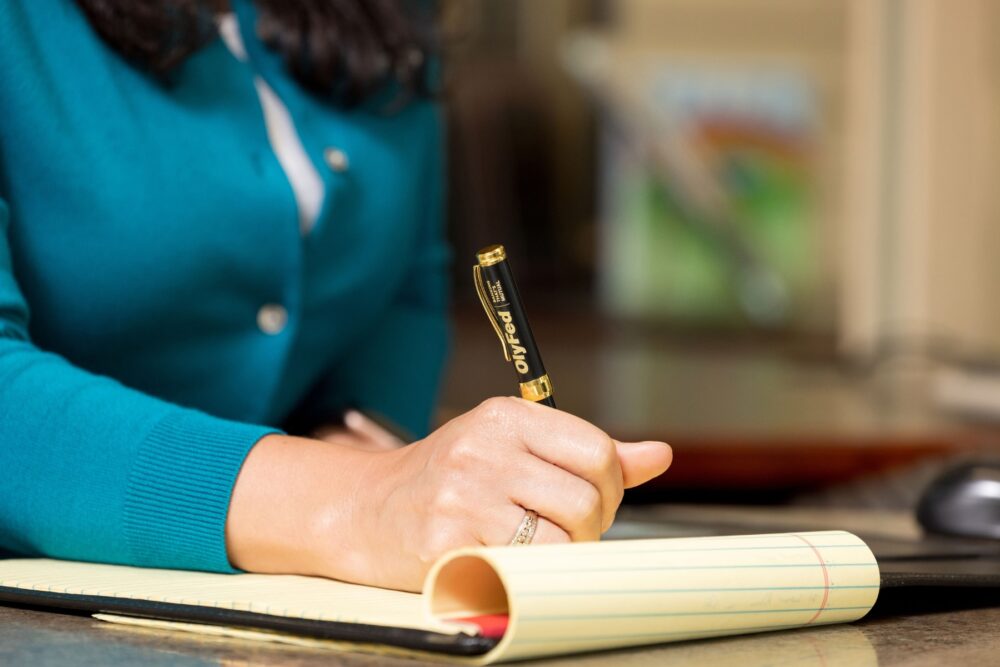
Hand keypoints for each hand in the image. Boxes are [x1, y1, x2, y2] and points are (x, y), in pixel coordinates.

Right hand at [227, 397, 670, 590]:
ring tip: (532, 551)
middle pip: (586, 500)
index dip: (609, 490)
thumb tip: (659, 455)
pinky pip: (522, 571)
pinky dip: (523, 577)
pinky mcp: (445, 540)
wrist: (362, 509)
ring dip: (560, 558)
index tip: (589, 506)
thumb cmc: (448, 479)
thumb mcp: (511, 447)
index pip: (598, 453)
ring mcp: (462, 493)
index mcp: (506, 416)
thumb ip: (585, 452)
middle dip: (587, 529)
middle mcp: (485, 446)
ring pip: (562, 540)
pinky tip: (498, 563)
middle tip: (559, 535)